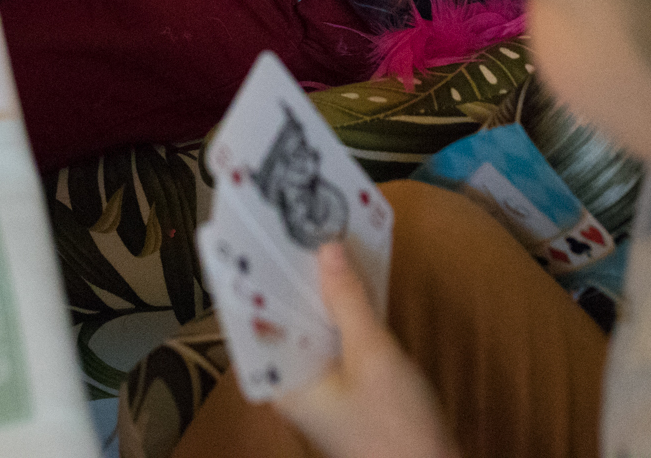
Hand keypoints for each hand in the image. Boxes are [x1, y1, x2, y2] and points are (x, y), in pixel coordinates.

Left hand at [271, 244, 458, 457]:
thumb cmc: (396, 427)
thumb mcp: (373, 355)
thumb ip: (348, 300)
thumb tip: (327, 249)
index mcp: (283, 382)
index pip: (254, 320)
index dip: (257, 277)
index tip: (260, 234)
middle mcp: (293, 385)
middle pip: (284, 320)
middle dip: (293, 276)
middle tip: (295, 224)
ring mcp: (320, 389)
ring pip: (311, 328)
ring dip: (319, 291)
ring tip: (323, 240)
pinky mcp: (345, 390)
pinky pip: (333, 340)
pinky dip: (340, 312)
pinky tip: (354, 282)